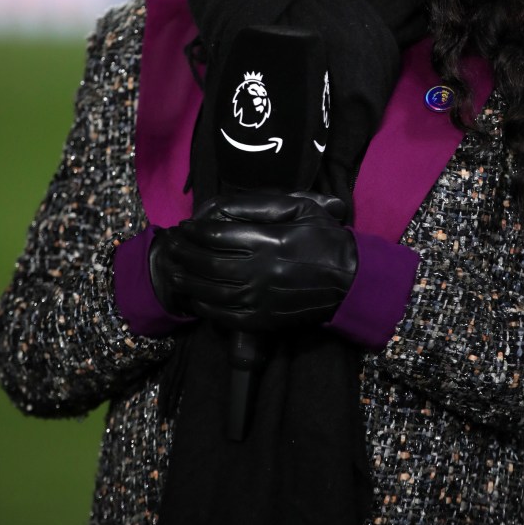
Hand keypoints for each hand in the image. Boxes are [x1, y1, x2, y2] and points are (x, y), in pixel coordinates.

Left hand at [149, 192, 356, 331]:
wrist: (350, 280)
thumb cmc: (325, 238)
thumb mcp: (301, 208)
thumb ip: (262, 205)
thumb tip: (224, 207)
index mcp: (269, 241)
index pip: (218, 236)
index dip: (195, 230)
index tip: (185, 226)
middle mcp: (260, 271)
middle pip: (208, 263)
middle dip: (185, 253)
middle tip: (173, 245)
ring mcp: (260, 299)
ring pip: (211, 292)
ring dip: (187, 281)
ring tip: (174, 271)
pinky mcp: (262, 320)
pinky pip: (224, 315)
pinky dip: (203, 306)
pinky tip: (194, 298)